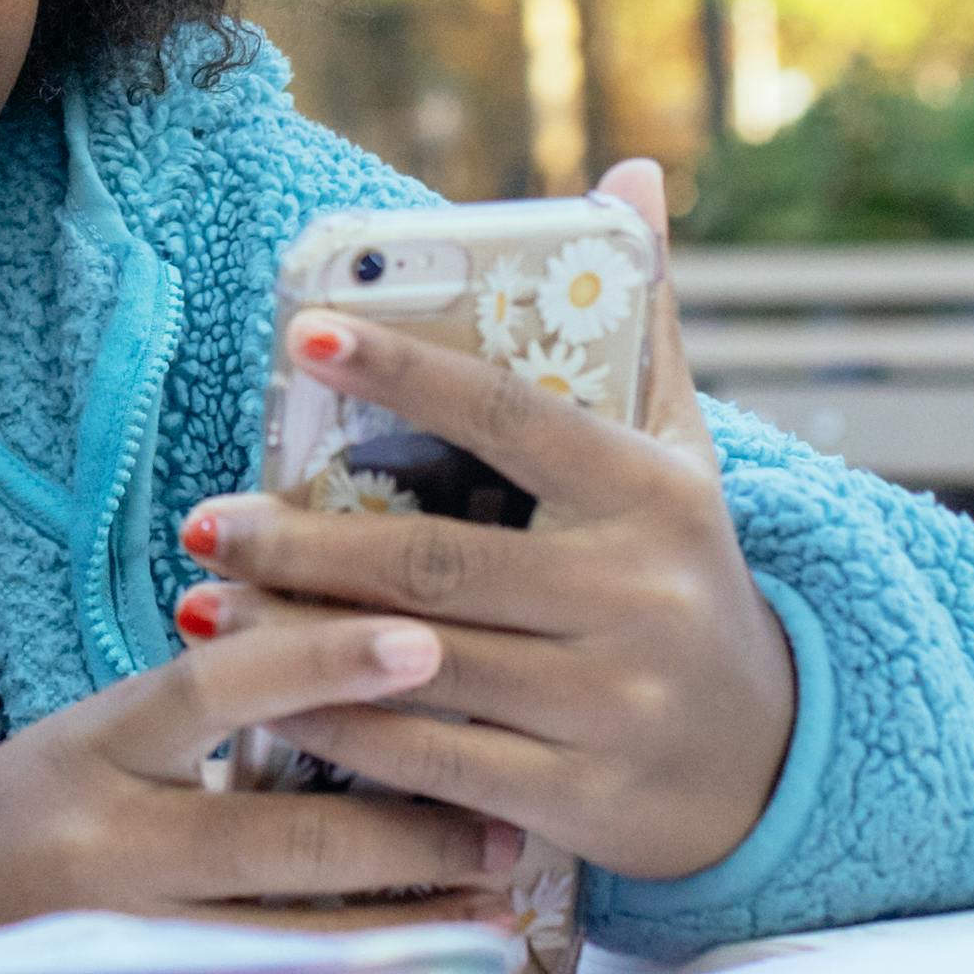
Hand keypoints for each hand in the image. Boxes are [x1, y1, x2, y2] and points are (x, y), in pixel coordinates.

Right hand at [0, 611, 517, 957]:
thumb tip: (344, 685)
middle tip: (509, 821)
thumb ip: (186, 728)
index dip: (323, 662)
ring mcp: (114, 949)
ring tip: (495, 913)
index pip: (217, 689)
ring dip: (405, 929)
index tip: (423, 637)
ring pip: (290, 947)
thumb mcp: (75, 746)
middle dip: (412, 834)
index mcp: (85, 748)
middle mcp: (98, 850)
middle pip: (285, 842)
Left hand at [177, 157, 795, 884]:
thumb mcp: (679, 453)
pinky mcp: (579, 801)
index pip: (512, 419)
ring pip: (421, 666)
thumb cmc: (685, 575)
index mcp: (652, 496)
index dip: (407, 371)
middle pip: (437, 561)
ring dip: (297, 641)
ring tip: (203, 604)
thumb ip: (639, 324)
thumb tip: (627, 172)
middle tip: (204, 520)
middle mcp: (634, 598)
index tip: (304, 334)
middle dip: (304, 544)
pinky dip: (343, 731)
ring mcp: (608, 705)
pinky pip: (433, 762)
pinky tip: (268, 703)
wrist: (770, 759)